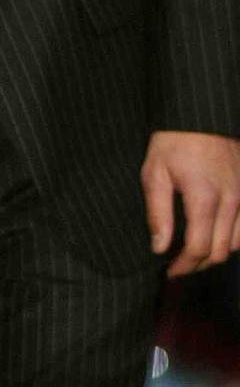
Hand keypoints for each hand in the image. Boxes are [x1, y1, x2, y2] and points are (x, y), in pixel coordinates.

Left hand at [141, 130, 239, 276]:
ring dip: (217, 253)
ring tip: (195, 254)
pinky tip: (215, 236)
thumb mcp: (155, 173)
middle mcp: (230, 201)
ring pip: (237, 243)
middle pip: (220, 252)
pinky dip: (233, 239)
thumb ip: (158, 213)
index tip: (170, 270)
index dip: (183, 266)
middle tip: (179, 265)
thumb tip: (159, 247)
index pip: (198, 248)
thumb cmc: (173, 142)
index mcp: (204, 198)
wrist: (199, 116)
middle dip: (198, 264)